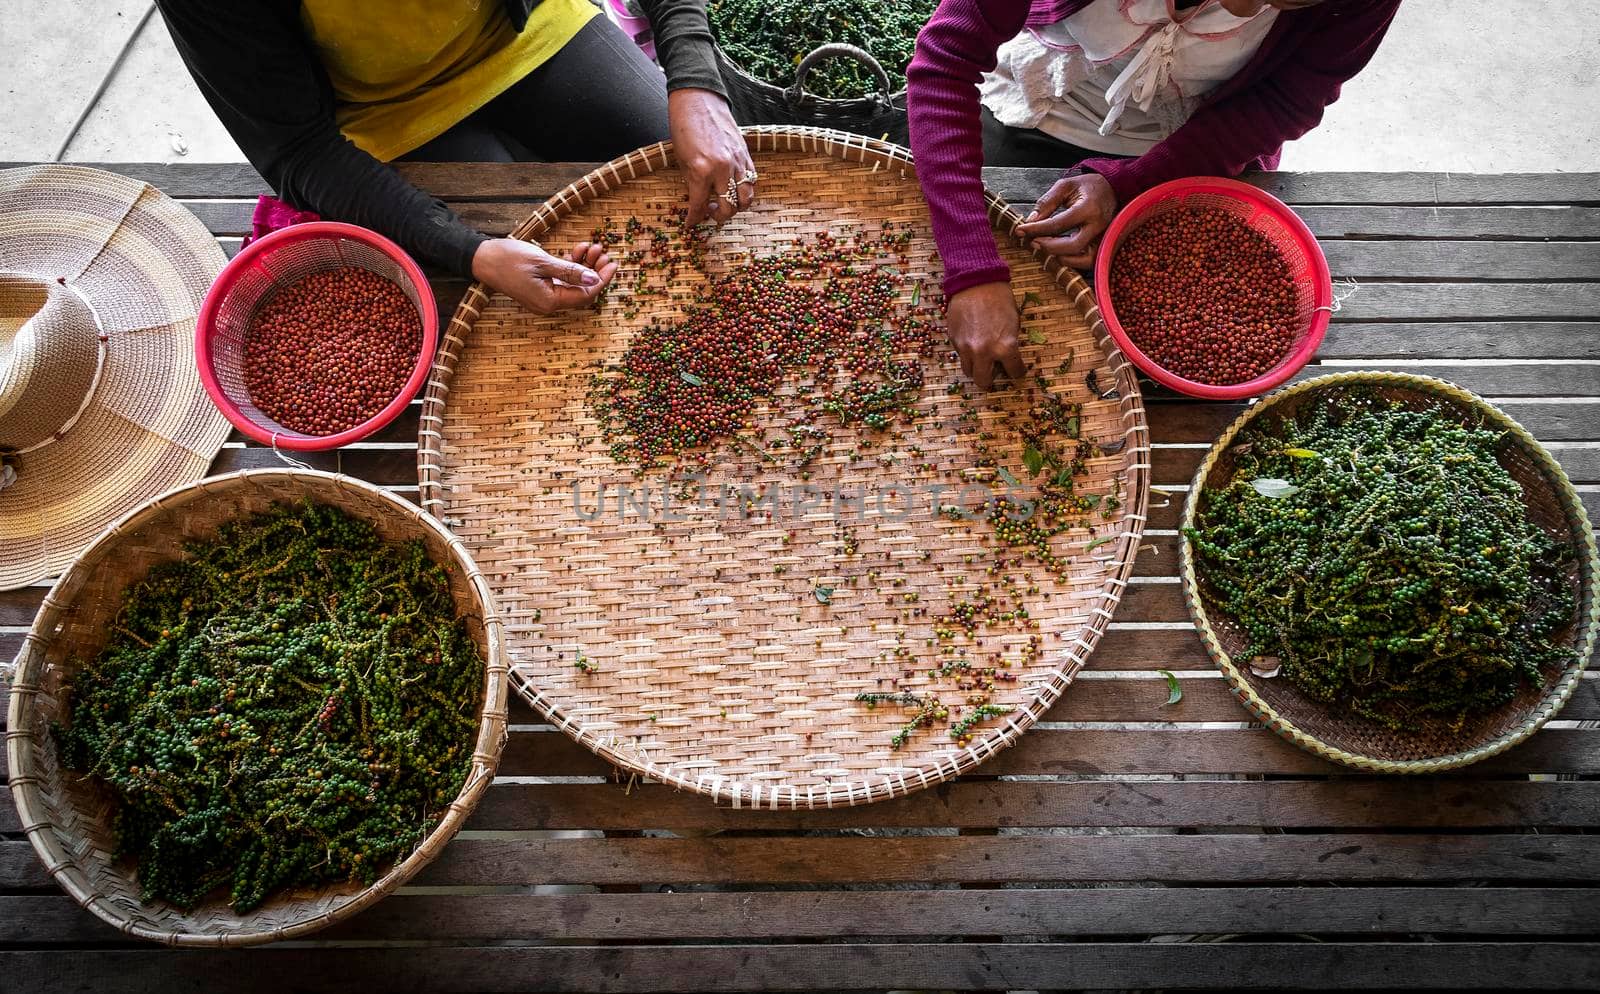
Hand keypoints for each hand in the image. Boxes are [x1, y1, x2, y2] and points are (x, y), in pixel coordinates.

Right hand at [471, 238, 617, 314]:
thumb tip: (595, 279)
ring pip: (573, 283)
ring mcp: (543, 296)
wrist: (481, 257)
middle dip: (595, 271)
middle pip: (581, 291)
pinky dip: (570, 266)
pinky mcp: (539, 287)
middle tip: (603, 253)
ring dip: (584, 266)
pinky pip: (561, 280)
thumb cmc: (508, 259)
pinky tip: (577, 251)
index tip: (613, 264)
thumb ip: (571, 272)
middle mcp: (548, 303)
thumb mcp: (543, 262)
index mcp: (550, 301)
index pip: (585, 295)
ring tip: (592, 247)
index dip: (601, 280)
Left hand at [668, 87, 755, 224]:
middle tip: (710, 212)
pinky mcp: (746, 154)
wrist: (698, 100)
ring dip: (736, 206)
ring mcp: (738, 162)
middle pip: (729, 207)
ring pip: (746, 198)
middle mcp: (723, 169)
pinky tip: (734, 188)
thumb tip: (697, 202)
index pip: (700, 206)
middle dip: (719, 216)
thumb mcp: (682, 160)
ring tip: (725, 202)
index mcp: (702, 171)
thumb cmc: (684, 127)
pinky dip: (745, 190)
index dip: (694, 219)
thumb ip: (692, 183)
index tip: (691, 224)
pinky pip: (752, 180)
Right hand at [946, 281, 1025, 390]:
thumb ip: (1010, 343)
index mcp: (1005, 347)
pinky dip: (967, 353)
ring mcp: (966, 347)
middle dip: (990, 380)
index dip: (1018, 372)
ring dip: (976, 368)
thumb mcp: (1014, 323)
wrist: (976, 282)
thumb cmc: (1000, 299)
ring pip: (969, 371)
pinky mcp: (954, 340)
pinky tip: (972, 341)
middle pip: (983, 381)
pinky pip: (960, 354)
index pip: (1015, 372)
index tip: (1017, 371)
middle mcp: (983, 352)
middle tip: (994, 374)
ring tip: (981, 359)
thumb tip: (1007, 357)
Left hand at [1014, 172, 1117, 269]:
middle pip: (1071, 246)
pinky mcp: (1105, 246)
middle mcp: (1099, 226)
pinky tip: (1059, 253)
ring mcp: (1104, 238)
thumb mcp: (1065, 186)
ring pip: (1082, 259)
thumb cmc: (1088, 187)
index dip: (1036, 229)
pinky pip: (1088, 261)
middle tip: (1032, 241)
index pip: (1058, 224)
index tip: (1020, 230)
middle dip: (1048, 246)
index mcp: (1089, 208)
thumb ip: (1047, 202)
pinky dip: (1072, 261)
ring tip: (1045, 246)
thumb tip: (1031, 220)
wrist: (1112, 189)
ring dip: (1060, 256)